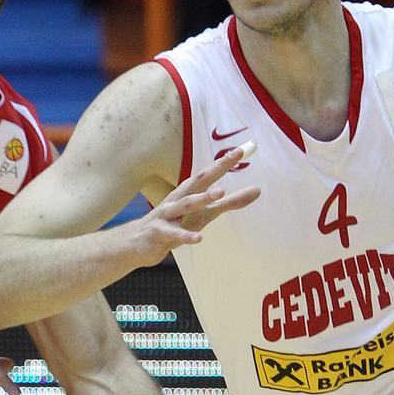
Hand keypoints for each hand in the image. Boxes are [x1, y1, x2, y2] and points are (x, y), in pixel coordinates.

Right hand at [126, 143, 259, 267]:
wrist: (136, 244)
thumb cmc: (174, 224)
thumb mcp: (205, 214)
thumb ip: (229, 203)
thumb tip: (257, 191)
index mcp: (187, 192)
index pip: (207, 174)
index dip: (223, 162)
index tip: (241, 150)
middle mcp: (177, 199)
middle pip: (197, 182)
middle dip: (215, 170)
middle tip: (231, 159)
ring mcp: (166, 215)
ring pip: (185, 204)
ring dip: (202, 198)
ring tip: (220, 193)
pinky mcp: (159, 233)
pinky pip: (174, 234)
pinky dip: (186, 235)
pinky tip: (199, 238)